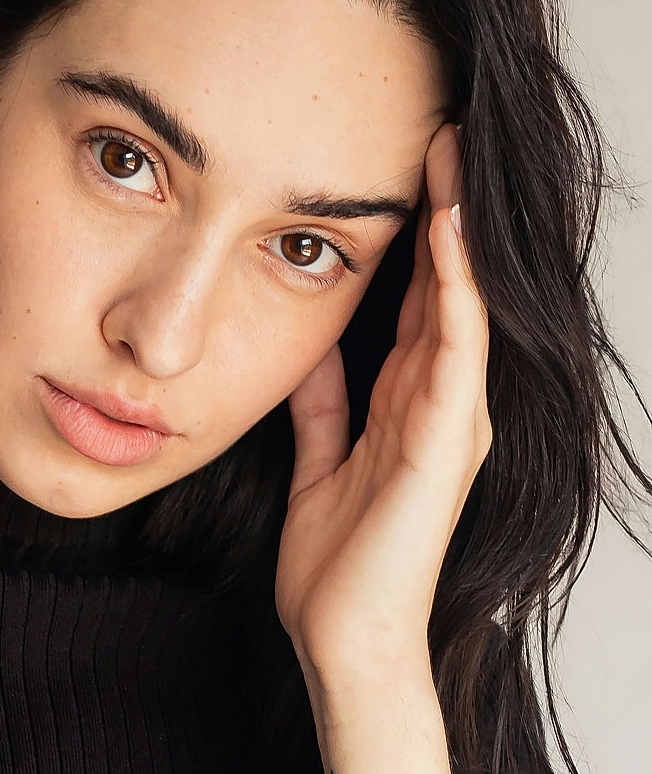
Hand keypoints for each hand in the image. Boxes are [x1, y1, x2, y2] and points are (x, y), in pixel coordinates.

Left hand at [274, 123, 491, 687]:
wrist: (344, 642)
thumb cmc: (335, 565)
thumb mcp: (321, 463)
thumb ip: (325, 406)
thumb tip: (314, 349)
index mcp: (410, 407)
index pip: (418, 302)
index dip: (414, 235)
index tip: (401, 167)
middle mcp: (440, 407)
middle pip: (445, 289)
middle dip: (443, 210)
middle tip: (441, 131)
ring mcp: (450, 426)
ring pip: (459, 307)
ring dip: (457, 231)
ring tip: (450, 155)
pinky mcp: (443, 449)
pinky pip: (453, 356)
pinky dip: (452, 295)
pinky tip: (445, 241)